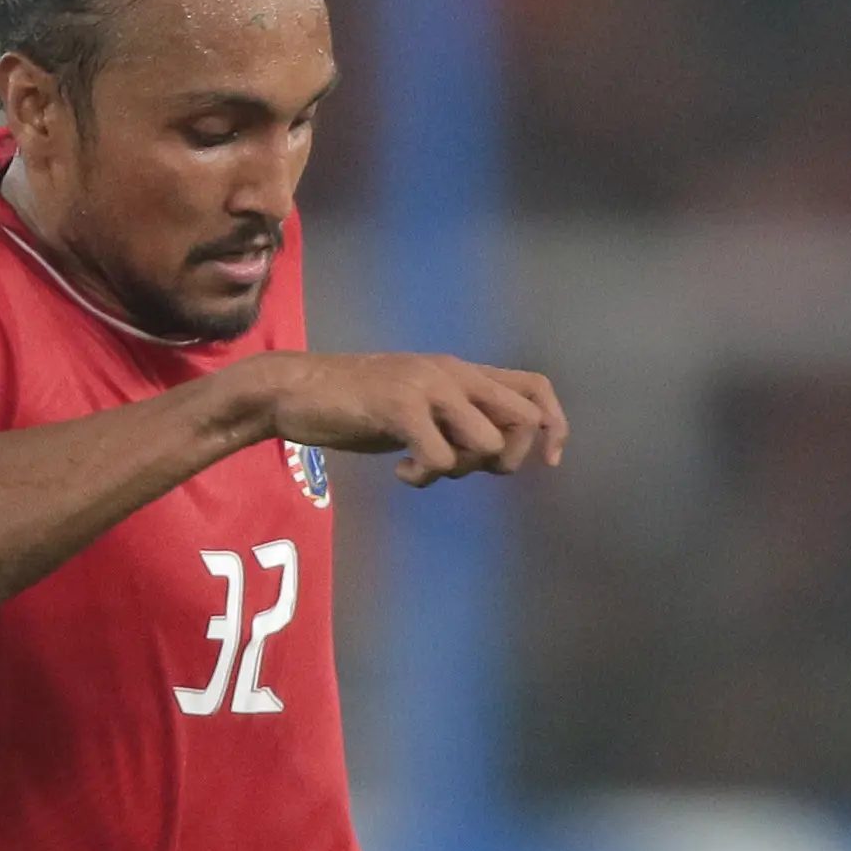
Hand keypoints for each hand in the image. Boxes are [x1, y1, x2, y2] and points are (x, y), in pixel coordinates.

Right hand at [228, 352, 569, 485]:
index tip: (548, 462)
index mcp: (462, 372)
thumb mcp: (420, 407)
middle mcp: (452, 372)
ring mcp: (427, 386)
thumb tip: (497, 454)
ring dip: (460, 472)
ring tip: (424, 468)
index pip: (536, 388)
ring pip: (485, 445)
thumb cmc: (357, 404)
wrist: (296, 391)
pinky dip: (425, 478)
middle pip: (523, 420)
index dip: (555, 427)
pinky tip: (402, 474)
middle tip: (466, 470)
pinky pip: (440, 459)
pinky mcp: (399, 407)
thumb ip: (458, 420)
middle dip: (506, 460)